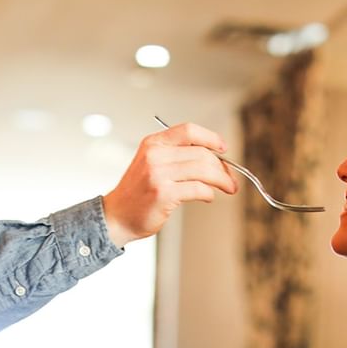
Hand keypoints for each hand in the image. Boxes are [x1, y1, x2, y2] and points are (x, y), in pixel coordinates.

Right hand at [102, 122, 237, 246]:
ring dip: (221, 180)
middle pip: (201, 153)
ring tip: (228, 187)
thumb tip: (213, 158)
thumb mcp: (151, 164)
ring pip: (203, 170)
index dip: (210, 138)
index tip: (223, 148)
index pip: (188, 131)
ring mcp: (158, 174)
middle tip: (230, 178)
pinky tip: (208, 196)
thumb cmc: (137, 194)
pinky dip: (209, 193)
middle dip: (222, 167)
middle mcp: (155, 156)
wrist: (116, 216)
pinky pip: (198, 189)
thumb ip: (176, 157)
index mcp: (153, 144)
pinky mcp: (164, 194)